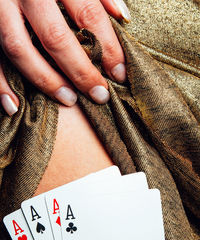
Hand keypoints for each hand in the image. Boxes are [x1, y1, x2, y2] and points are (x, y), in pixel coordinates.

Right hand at [0, 0, 130, 115]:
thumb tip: (121, 16)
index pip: (88, 16)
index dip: (108, 47)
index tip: (120, 73)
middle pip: (56, 38)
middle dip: (81, 72)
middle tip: (99, 95)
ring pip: (20, 49)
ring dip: (46, 80)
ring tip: (69, 100)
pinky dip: (1, 84)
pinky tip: (15, 105)